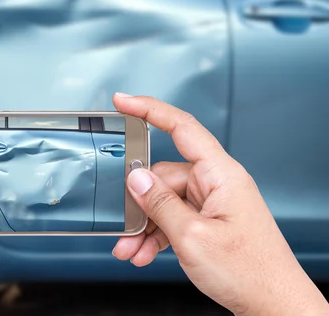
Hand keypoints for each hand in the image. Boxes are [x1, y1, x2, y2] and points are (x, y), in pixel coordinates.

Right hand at [111, 93, 328, 314]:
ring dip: (145, 226)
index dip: (150, 110)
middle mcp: (217, 184)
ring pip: (165, 202)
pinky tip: (145, 252)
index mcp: (221, 175)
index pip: (182, 128)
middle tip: (123, 227)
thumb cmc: (249, 272)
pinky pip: (174, 218)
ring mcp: (213, 203)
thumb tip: (135, 177)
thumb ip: (159, 203)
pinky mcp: (209, 221)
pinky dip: (157, 235)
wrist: (274, 305)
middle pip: (164, 176)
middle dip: (139, 204)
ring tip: (131, 250)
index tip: (124, 102)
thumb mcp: (191, 237)